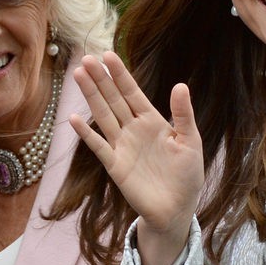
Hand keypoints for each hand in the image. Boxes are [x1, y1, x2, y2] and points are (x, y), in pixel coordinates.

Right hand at [70, 52, 203, 264]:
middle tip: (87, 58)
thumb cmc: (186, 175)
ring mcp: (122, 146)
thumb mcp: (191, 142)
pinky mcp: (115, 165)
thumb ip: (183, 115)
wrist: (177, 209)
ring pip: (103, 116)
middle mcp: (134, 129)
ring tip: (78, 75)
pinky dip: (86, 133)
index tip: (108, 55)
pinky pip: (98, 146)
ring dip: (91, 96)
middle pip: (113, 99)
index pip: (132, 93)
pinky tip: (75, 119)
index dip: (120, 75)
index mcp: (153, 121)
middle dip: (101, 79)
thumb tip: (180, 85)